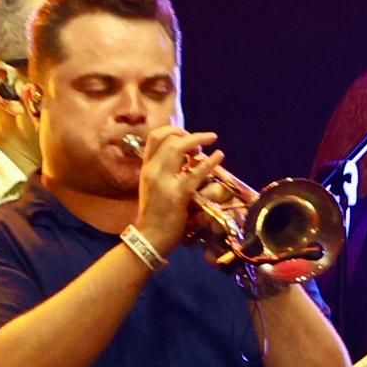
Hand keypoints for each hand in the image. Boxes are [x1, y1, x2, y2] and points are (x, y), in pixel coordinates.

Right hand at [134, 127, 219, 252]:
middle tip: (202, 142)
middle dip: (188, 134)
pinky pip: (195, 172)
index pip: (155, 136)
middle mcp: (152, 170)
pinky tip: (219, 155)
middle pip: (168, 138)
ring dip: (197, 140)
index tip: (187, 135)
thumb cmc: (155, 213)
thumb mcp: (153, 186)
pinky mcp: (178, 194)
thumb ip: (164, 170)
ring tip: (211, 143)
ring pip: (178, 148)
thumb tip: (184, 156)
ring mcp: (163, 181)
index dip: (173, 130)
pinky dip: (210, 161)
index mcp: (146, 167)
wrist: (150, 237)